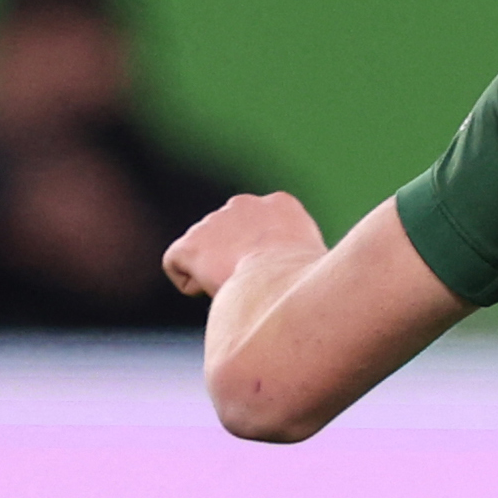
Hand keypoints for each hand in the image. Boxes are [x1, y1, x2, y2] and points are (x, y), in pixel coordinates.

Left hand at [163, 188, 325, 299]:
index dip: (267, 260)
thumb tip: (298, 282)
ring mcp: (213, 222)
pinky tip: (217, 292)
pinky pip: (178, 266)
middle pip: (231, 239)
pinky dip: (193, 284)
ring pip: (206, 255)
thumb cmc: (313, 290)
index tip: (278, 279)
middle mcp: (244, 204)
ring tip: (241, 292)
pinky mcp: (189, 244)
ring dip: (218, 276)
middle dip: (237, 262)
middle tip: (256, 290)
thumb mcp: (319, 266)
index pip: (264, 231)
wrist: (285, 286)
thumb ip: (299, 261)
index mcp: (281, 205)